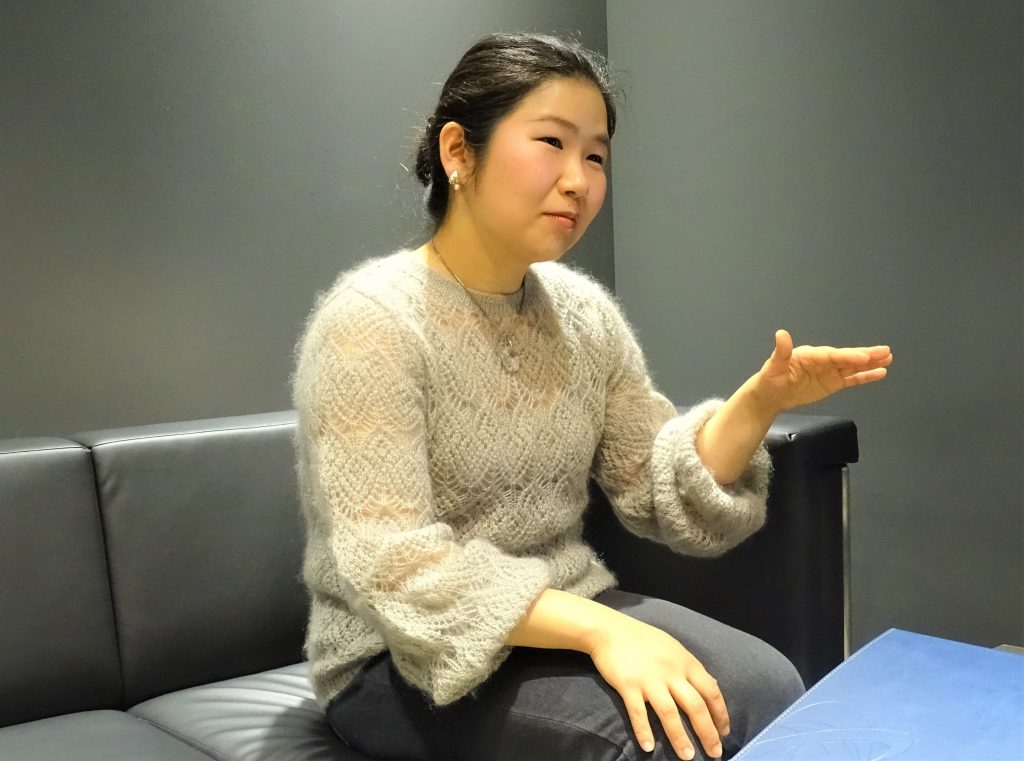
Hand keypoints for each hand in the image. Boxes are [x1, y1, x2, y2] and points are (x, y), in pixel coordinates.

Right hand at [587, 615, 728, 758]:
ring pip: (669, 713)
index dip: (720, 714)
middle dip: (707, 733)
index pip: (711, 691)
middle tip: (714, 752)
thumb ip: (692, 668)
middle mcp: (670, 672)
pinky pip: (638, 712)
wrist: (610, 629)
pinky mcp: (628, 685)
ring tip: (688, 757)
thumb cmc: (643, 639)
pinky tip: (648, 747)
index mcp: (685, 662)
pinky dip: (644, 730)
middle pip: (695, 706)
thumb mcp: (674, 648)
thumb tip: (713, 685)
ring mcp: (649, 679)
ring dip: (680, 737)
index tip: (724, 732)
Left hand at [752, 329, 892, 413]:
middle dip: (865, 355)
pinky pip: (852, 379)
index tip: (864, 356)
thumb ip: (781, 353)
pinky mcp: (833, 383)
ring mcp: (829, 372)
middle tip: (885, 352)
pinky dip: (866, 376)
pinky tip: (881, 373)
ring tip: (889, 358)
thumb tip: (781, 333)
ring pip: (853, 366)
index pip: (831, 355)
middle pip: (846, 357)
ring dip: (871, 363)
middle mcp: (823, 361)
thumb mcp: (772, 368)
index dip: (847, 356)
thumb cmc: (769, 381)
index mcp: (809, 355)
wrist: (770, 395)